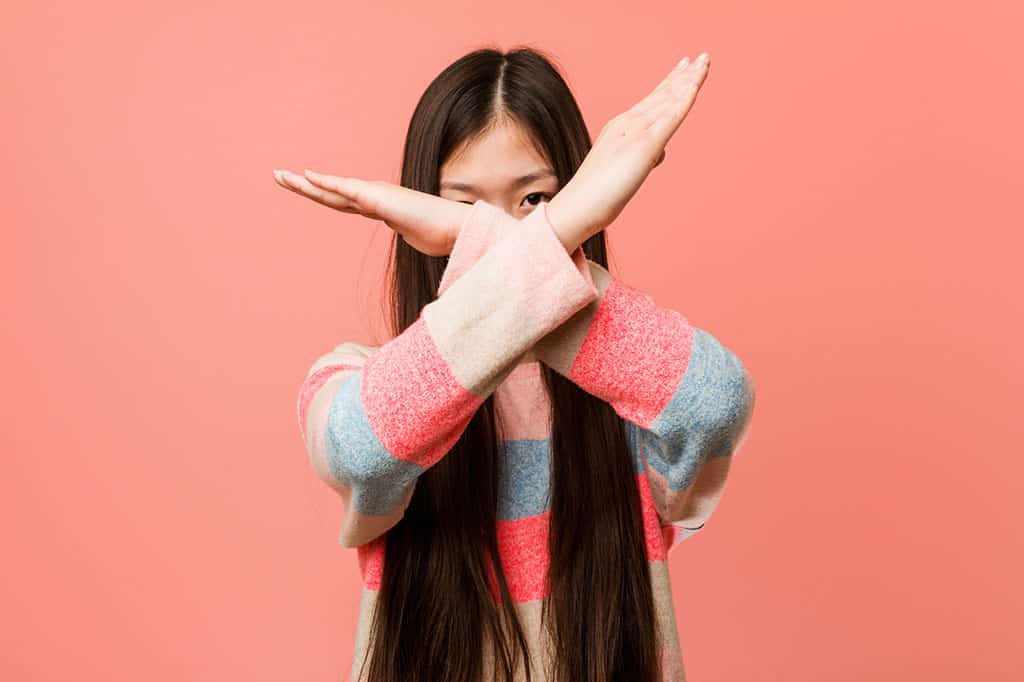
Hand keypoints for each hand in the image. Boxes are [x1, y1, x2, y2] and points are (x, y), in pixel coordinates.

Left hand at [272, 170, 469, 256]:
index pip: (342, 200)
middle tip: (278, 175)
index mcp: (380, 206)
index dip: (322, 193)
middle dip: (303, 185)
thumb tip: (408, 235)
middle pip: (330, 192)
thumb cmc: (441, 235)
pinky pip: (346, 189)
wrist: (456, 229)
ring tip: (281, 176)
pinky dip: (326, 182)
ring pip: (331, 190)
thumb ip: (406, 232)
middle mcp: (374, 197)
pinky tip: (307, 175)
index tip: (304, 186)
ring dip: (305, 183)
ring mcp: (375, 195)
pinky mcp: (378, 198)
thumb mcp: (415, 236)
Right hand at [546, 52, 710, 250]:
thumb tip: (659, 153)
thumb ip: (643, 157)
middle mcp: (628, 123)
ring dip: (689, 79)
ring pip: (668, 99)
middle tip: (702, 57)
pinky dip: (684, 99)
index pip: (651, 101)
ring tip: (705, 61)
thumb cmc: (596, 194)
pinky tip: (695, 87)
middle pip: (662, 94)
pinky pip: (670, 117)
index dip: (670, 83)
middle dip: (684, 75)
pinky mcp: (645, 145)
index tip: (684, 68)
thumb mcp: (624, 170)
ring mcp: (636, 131)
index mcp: (620, 127)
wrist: (578, 205)